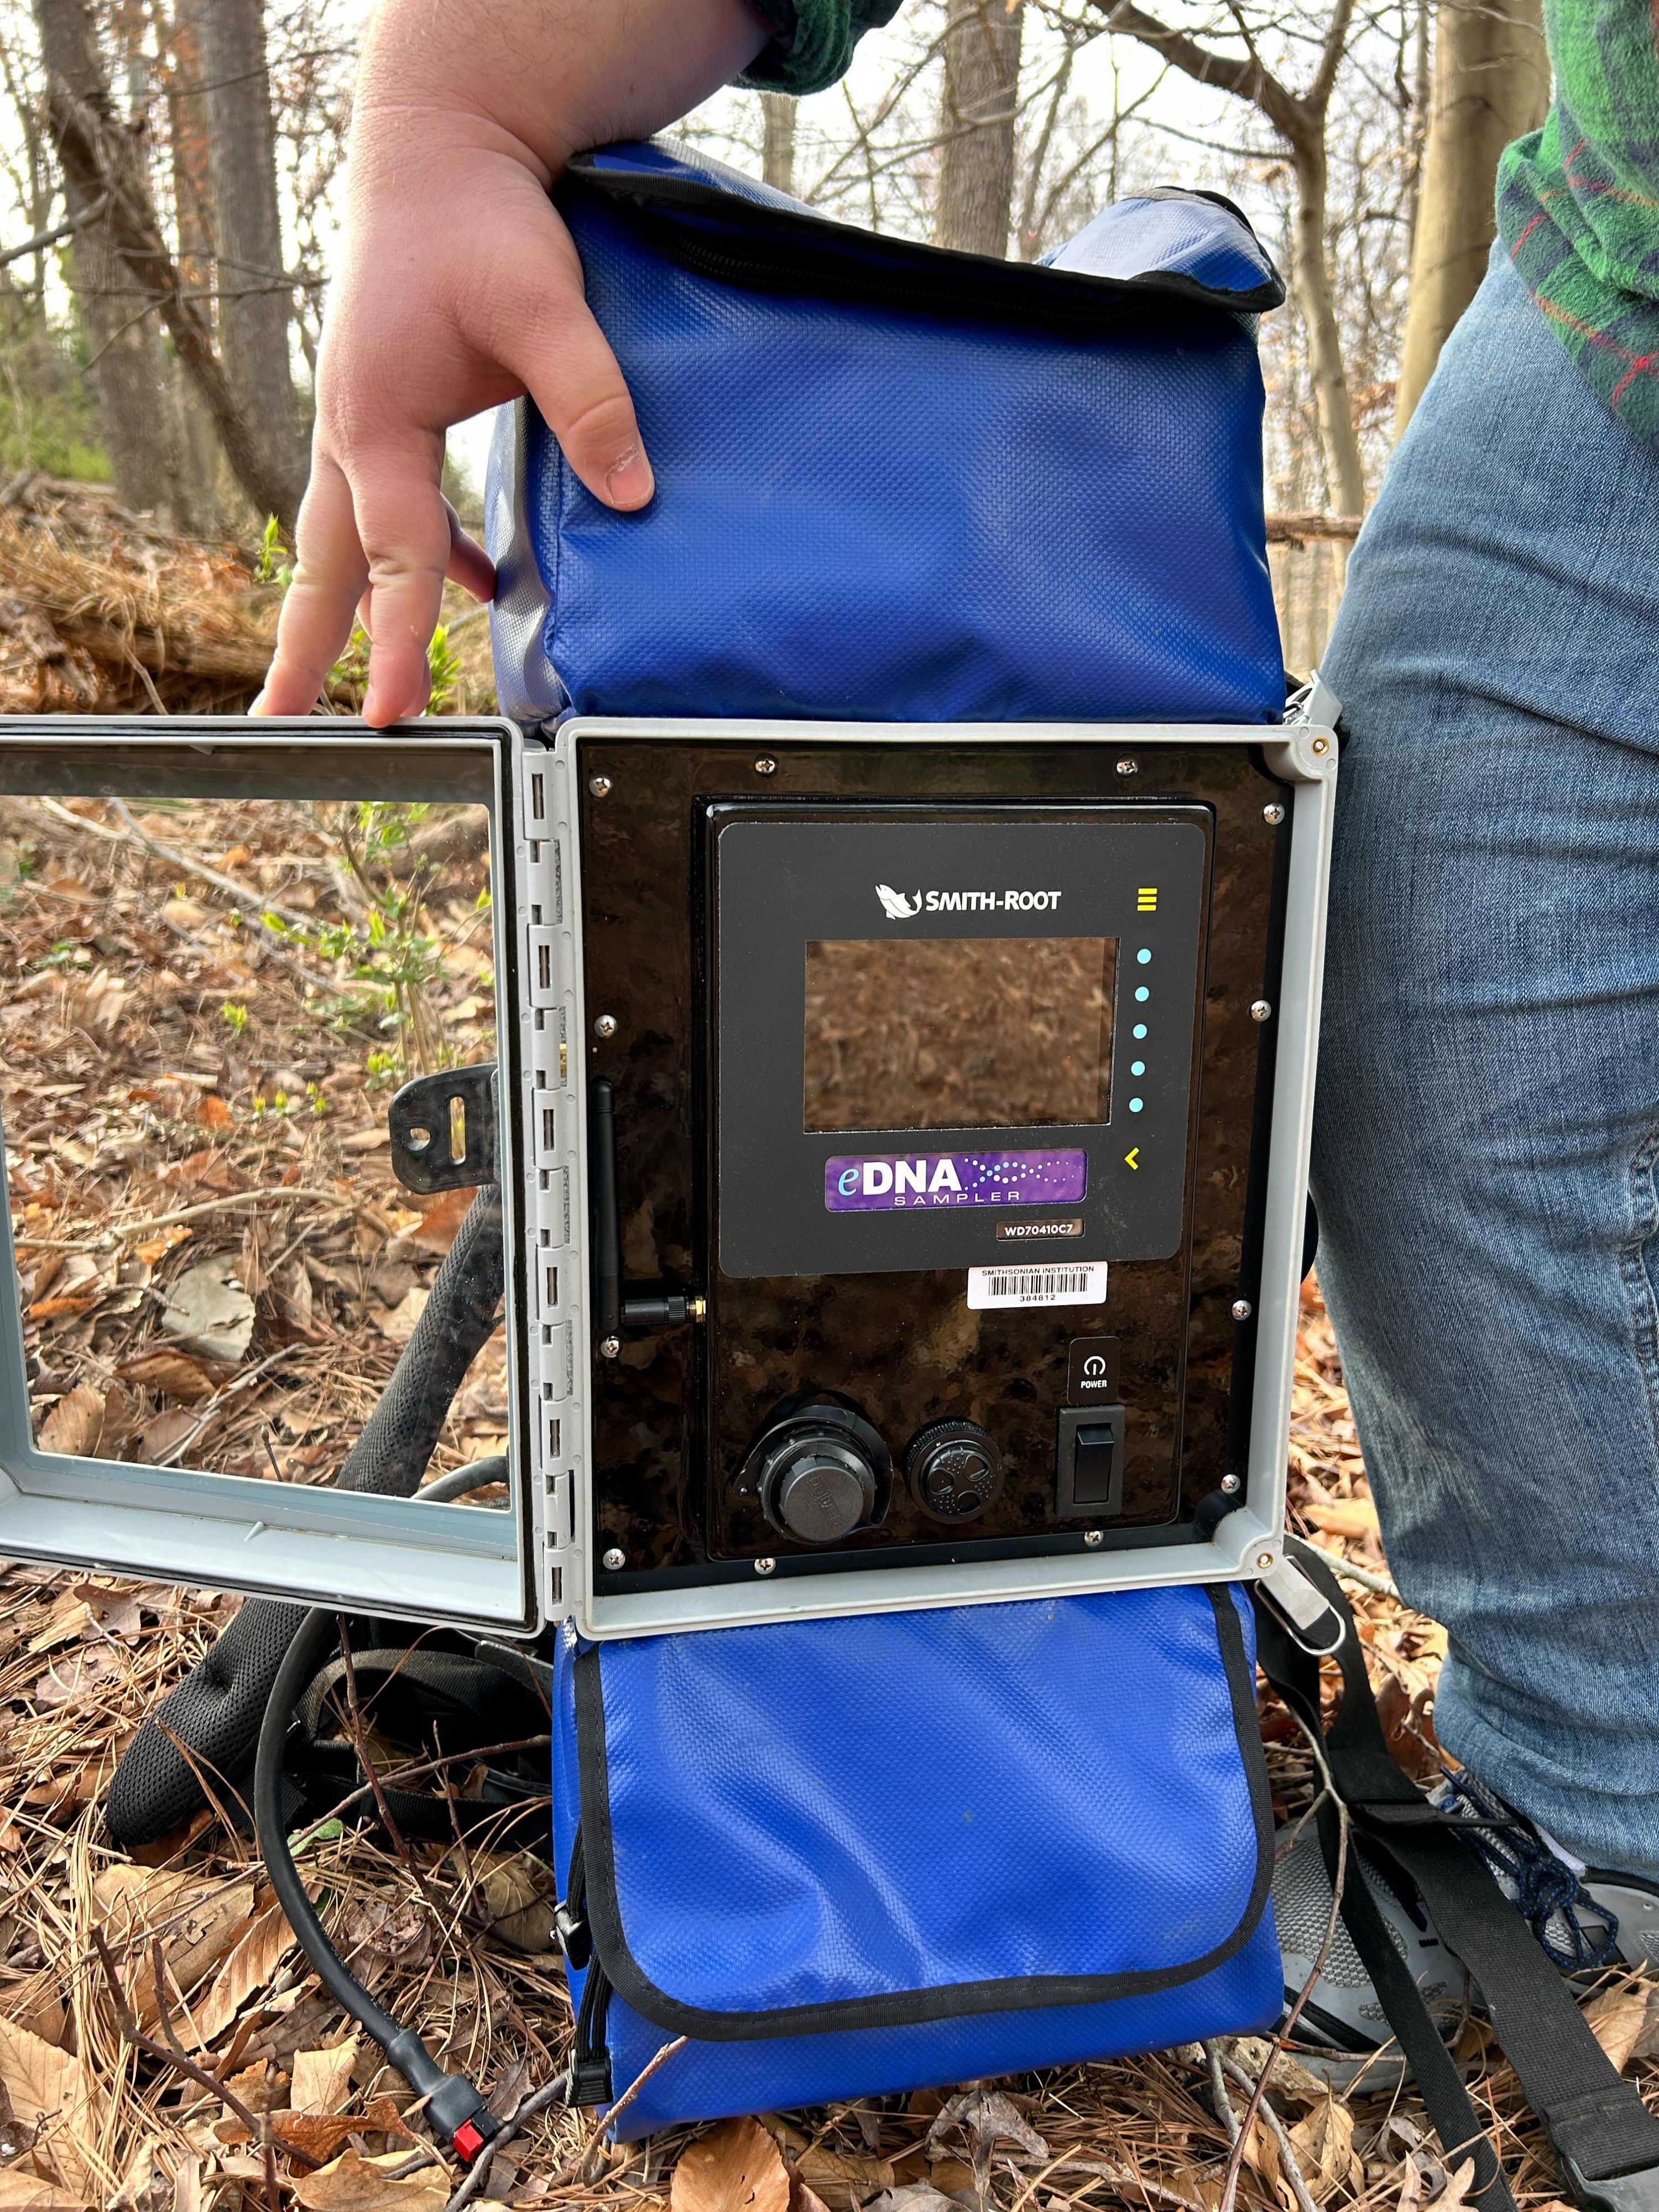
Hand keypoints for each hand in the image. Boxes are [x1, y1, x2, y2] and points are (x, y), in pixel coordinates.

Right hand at [257, 0, 765, 725]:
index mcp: (375, 418)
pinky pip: (395, 511)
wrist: (439, 157)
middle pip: (326, 564)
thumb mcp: (544, 303)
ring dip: (348, 612)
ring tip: (357, 686)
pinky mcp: (390, 420)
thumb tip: (631, 491)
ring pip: (347, 542)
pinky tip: (473, 583)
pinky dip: (420, 557)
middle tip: (283, 720)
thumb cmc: (476, 223)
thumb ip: (588, 398)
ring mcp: (363, 429)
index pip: (391, 553)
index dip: (394, 638)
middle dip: (306, 648)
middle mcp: (352, 433)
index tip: (392, 709)